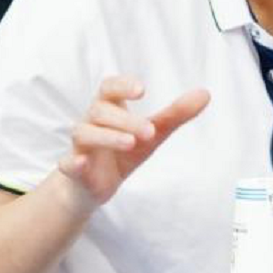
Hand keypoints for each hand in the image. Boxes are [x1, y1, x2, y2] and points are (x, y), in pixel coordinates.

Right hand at [59, 76, 210, 205]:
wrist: (92, 187)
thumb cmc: (122, 153)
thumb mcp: (151, 135)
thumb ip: (175, 115)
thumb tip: (205, 94)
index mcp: (109, 110)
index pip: (109, 88)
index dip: (123, 85)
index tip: (142, 89)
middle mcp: (91, 123)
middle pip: (100, 110)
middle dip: (126, 119)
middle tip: (150, 131)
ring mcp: (80, 146)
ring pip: (84, 133)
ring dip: (107, 136)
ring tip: (131, 143)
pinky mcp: (73, 170)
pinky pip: (67, 163)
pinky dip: (73, 162)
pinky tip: (82, 162)